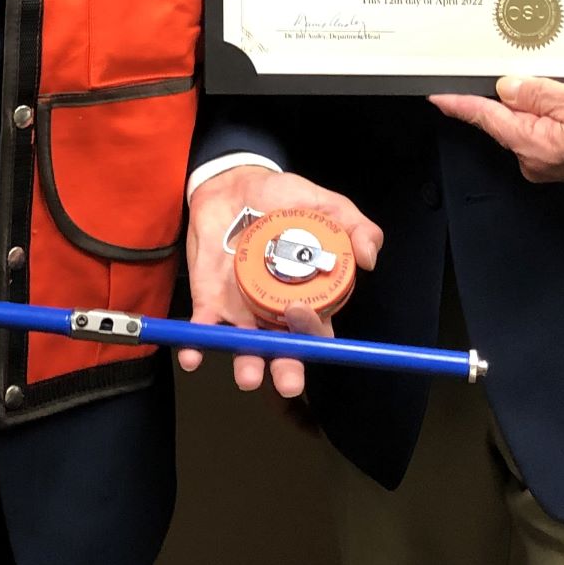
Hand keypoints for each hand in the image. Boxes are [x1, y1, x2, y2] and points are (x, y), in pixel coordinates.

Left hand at [181, 165, 381, 397]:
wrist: (234, 183)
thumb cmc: (283, 199)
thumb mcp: (325, 206)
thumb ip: (354, 227)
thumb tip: (370, 258)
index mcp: (307, 297)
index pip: (317, 329)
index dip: (314, 331)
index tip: (302, 314)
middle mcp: (275, 312)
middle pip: (285, 351)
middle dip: (287, 370)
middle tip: (288, 381)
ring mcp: (242, 310)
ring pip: (246, 349)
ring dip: (246, 365)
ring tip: (248, 376)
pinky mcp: (209, 301)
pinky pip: (202, 329)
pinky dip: (196, 344)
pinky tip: (193, 355)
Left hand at [431, 77, 563, 185]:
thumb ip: (537, 93)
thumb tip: (504, 87)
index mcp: (534, 145)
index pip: (487, 119)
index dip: (460, 105)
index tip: (436, 96)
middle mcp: (535, 159)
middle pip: (503, 119)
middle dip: (504, 93)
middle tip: (514, 68)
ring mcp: (548, 162)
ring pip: (524, 122)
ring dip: (530, 100)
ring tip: (554, 83)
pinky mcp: (562, 158)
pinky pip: (541, 128)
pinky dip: (544, 111)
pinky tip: (562, 97)